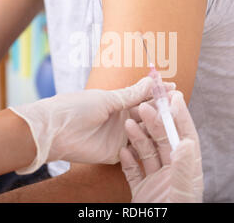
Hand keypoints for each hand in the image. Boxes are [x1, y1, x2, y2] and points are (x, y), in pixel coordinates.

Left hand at [10, 77, 173, 174]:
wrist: (56, 131)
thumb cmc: (76, 107)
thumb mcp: (107, 98)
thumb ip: (130, 94)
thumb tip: (151, 80)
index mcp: (117, 102)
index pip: (143, 96)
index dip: (158, 93)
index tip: (173, 88)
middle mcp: (120, 118)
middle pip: (146, 114)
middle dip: (161, 110)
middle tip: (178, 106)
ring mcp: (119, 136)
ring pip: (144, 132)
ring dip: (156, 127)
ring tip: (172, 121)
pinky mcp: (116, 153)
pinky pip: (136, 150)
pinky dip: (147, 145)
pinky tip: (160, 141)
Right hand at [120, 91, 203, 202]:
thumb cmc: (176, 219)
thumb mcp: (181, 195)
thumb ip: (183, 170)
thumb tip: (186, 142)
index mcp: (187, 172)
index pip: (186, 138)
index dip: (181, 117)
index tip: (174, 97)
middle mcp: (172, 173)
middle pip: (164, 141)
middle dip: (154, 122)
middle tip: (144, 106)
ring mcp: (156, 181)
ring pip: (146, 153)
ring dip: (137, 137)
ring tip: (127, 123)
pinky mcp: (142, 191)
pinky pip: (133, 171)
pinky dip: (127, 160)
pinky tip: (122, 149)